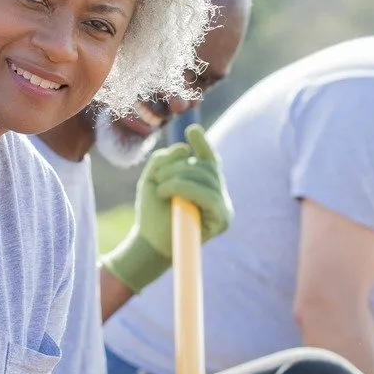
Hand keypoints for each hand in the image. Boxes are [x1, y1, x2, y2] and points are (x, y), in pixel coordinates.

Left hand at [100, 125, 232, 293]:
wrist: (150, 244)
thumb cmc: (152, 212)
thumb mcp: (153, 179)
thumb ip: (164, 160)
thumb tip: (186, 150)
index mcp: (205, 184)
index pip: (209, 159)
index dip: (203, 143)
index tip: (191, 130)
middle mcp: (218, 194)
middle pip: (207, 166)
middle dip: (179, 167)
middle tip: (158, 178)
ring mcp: (224, 207)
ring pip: (207, 178)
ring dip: (179, 178)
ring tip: (160, 189)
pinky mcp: (223, 220)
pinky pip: (209, 196)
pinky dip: (185, 189)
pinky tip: (166, 192)